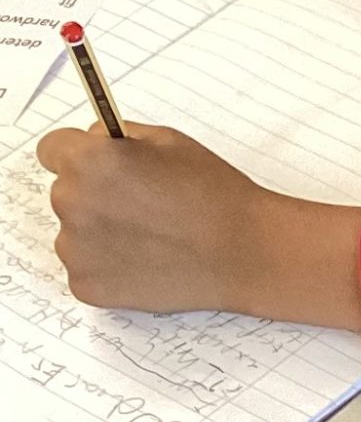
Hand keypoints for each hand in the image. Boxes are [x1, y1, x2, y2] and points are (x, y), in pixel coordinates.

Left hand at [36, 123, 360, 326]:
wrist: (246, 252)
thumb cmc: (216, 195)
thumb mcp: (172, 142)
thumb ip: (121, 136)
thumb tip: (95, 140)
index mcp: (91, 161)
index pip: (52, 149)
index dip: (78, 155)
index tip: (97, 166)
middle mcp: (73, 202)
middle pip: (65, 191)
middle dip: (96, 194)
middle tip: (142, 204)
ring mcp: (76, 249)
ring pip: (75, 231)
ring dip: (102, 231)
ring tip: (152, 235)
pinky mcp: (86, 285)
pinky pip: (88, 266)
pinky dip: (112, 265)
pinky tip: (150, 259)